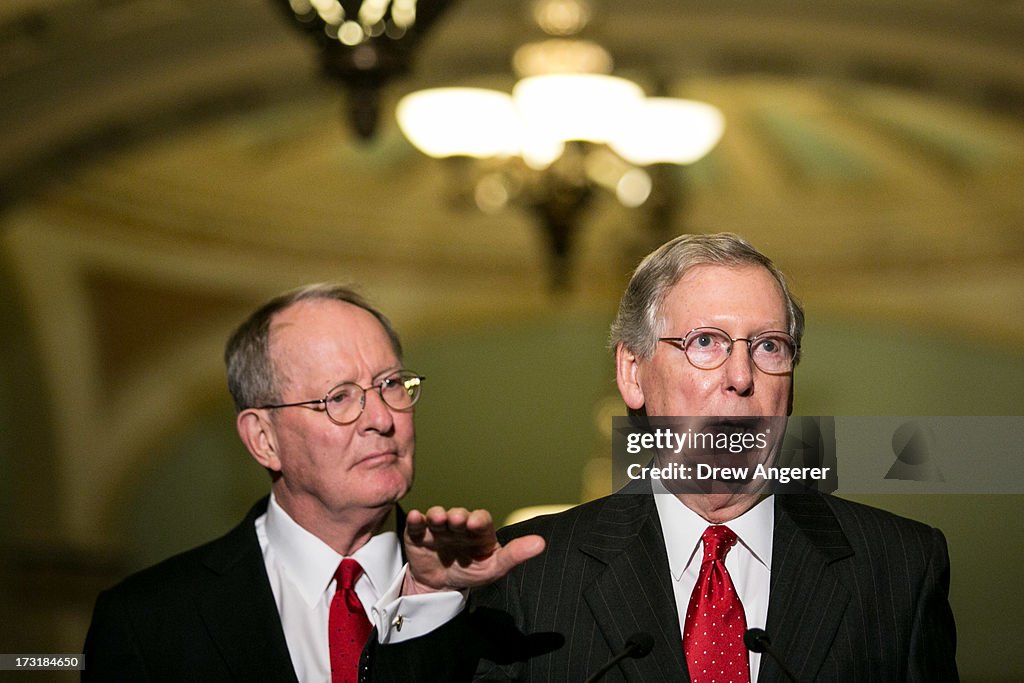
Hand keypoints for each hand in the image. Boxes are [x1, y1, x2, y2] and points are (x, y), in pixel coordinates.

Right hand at [402, 506, 544, 593]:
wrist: (440, 587)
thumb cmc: (472, 572)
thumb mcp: (495, 567)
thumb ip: (516, 555)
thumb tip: (541, 543)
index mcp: (479, 531)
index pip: (481, 520)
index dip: (478, 520)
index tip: (475, 523)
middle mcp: (459, 525)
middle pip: (458, 515)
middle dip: (458, 516)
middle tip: (457, 520)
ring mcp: (438, 528)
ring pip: (437, 516)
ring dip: (437, 515)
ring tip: (438, 519)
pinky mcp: (419, 534)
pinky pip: (416, 524)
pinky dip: (416, 520)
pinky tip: (416, 517)